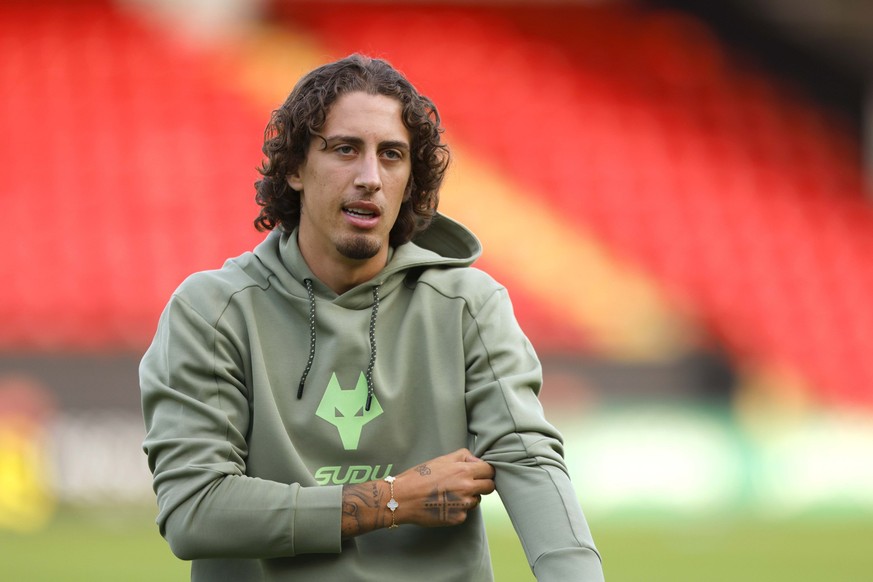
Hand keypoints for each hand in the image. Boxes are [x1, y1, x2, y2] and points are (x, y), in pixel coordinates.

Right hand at [341, 449, 494, 536]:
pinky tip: (444, 504)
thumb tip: (476, 460)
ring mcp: (463, 505)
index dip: (485, 471)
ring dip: (468, 497)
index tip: (480, 473)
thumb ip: (462, 457)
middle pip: (489, 487)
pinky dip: (458, 509)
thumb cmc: (419, 477)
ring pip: (476, 500)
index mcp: (464, 471)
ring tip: (450, 494)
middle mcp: (467, 488)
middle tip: (469, 484)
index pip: (490, 470)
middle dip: (482, 485)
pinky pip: (465, 513)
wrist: (403, 498)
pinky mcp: (457, 518)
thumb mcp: (441, 459)